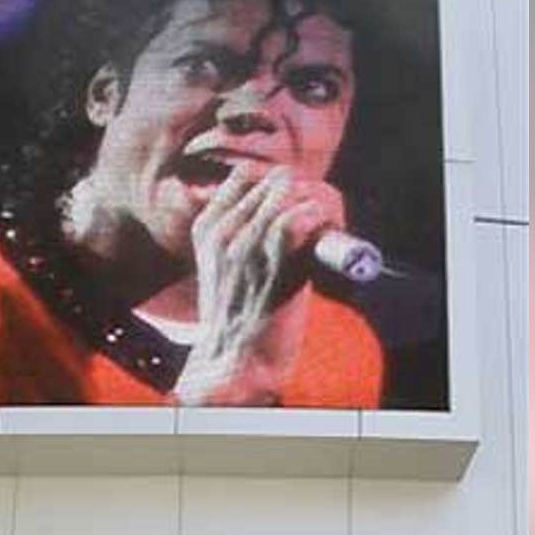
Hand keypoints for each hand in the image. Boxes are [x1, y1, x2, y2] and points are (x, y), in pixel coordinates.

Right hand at [176, 163, 345, 405]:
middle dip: (304, 193)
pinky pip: (300, 214)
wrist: (236, 360)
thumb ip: (241, 237)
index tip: (297, 205)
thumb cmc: (240, 319)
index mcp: (207, 227)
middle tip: (320, 221)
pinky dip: (320, 219)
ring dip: (317, 205)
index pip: (248, 175)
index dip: (281, 186)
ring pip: (290, 191)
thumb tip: (287, 210)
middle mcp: (223, 228)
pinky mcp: (272, 255)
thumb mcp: (224, 270)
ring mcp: (246, 239)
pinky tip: (325, 237)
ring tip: (327, 230)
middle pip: (276, 179)